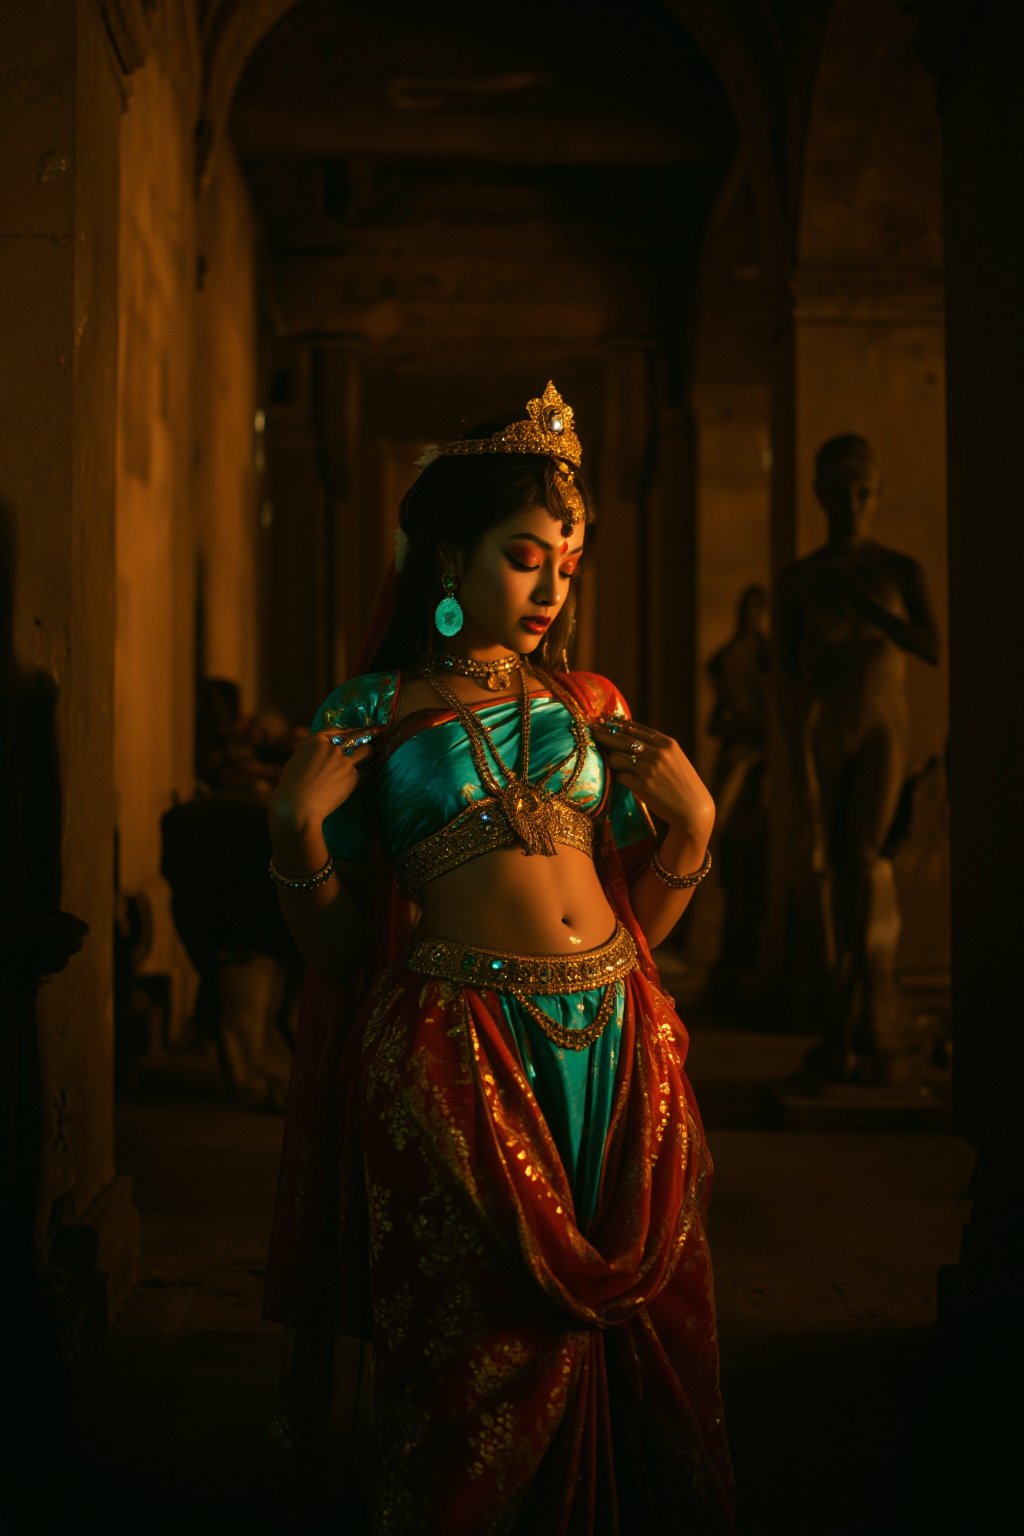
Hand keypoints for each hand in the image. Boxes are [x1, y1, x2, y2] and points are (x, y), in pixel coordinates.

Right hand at [269, 724, 382, 833]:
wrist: (298, 808)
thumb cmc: (291, 788)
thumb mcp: (297, 761)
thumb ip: (313, 753)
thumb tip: (323, 752)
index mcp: (316, 740)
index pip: (337, 731)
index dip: (349, 730)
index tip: (359, 729)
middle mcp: (332, 748)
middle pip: (357, 737)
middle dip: (371, 733)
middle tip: (381, 730)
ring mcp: (344, 761)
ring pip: (367, 751)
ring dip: (372, 752)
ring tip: (378, 751)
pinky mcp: (353, 777)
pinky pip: (366, 772)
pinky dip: (367, 773)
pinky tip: (368, 774)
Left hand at [591, 717, 714, 844]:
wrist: (693, 808)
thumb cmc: (682, 783)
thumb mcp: (674, 758)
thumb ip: (656, 747)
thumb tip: (628, 735)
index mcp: (666, 743)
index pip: (635, 728)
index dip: (616, 724)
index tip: (602, 720)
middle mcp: (658, 753)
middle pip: (621, 739)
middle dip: (603, 734)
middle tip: (590, 731)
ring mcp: (650, 768)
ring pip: (616, 757)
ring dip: (612, 761)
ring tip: (615, 765)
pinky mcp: (643, 785)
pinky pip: (620, 776)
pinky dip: (620, 778)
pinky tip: (626, 781)